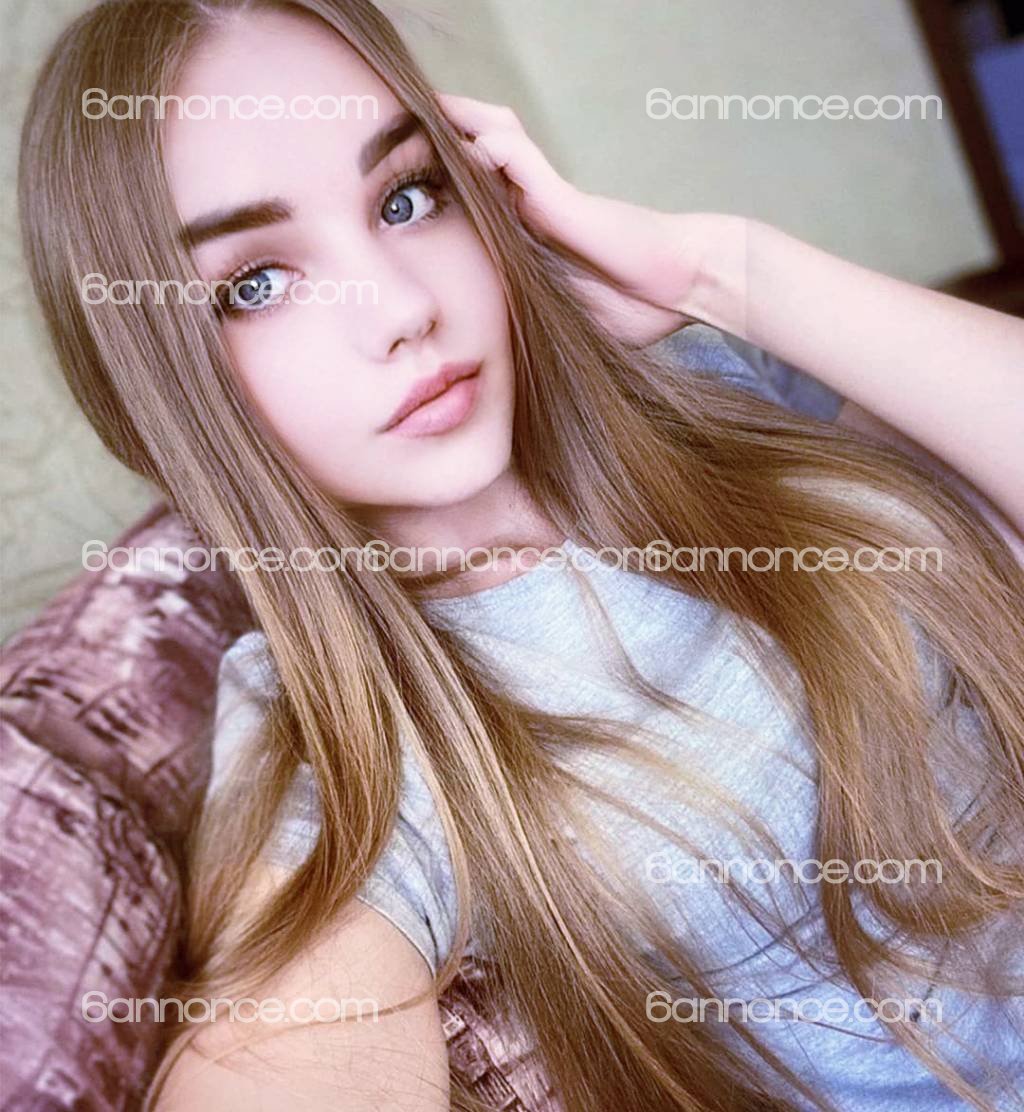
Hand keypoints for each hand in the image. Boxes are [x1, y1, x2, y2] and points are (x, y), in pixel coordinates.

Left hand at [436, 92, 706, 347]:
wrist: (684, 287)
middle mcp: (535, 211)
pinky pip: (516, 156)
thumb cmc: (637, 307)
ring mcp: (547, 199)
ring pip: (494, 144)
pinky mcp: (560, 197)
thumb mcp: (567, 317)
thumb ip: (532, 311)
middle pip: (481, 161)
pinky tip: (451, 129)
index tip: (409, 187)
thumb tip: (491, 341)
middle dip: (444, 147)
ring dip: (459, 125)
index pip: (482, 201)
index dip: (449, 186)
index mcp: (534, 239)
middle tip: (399, 137)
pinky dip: (484, 143)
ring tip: (419, 111)